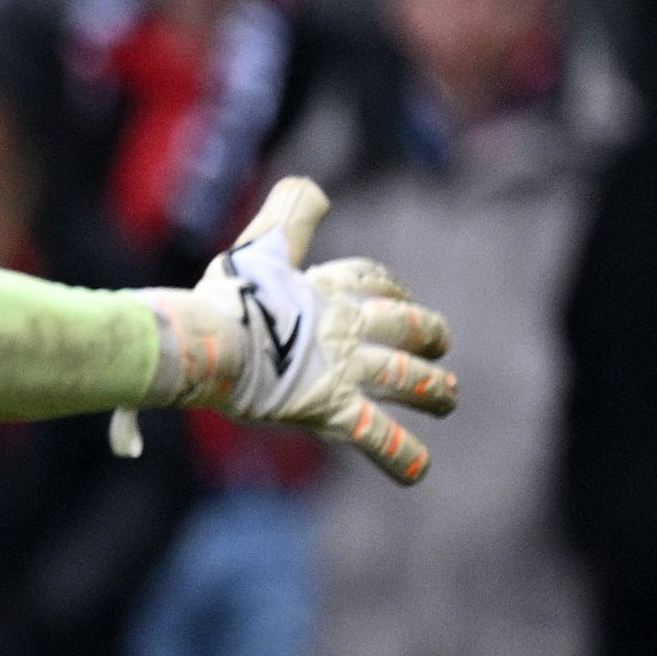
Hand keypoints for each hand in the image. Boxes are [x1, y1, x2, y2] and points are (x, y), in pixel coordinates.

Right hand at [146, 176, 457, 482]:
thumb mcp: (255, 245)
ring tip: (447, 399)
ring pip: (406, 379)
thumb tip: (310, 183)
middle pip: (405, 325)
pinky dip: (398, 455)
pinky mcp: (333, 409)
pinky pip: (375, 435)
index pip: (372, 281)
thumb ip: (286, 215)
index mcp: (327, 288)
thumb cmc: (221, 298)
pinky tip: (419, 472)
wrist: (209, 341)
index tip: (395, 293)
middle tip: (440, 343)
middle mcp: (346, 327)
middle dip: (427, 332)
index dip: (388, 287)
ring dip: (432, 389)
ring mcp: (345, 370)